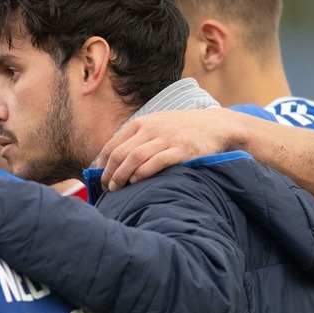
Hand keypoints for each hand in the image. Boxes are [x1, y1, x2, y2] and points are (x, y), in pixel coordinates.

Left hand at [97, 109, 239, 191]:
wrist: (214, 125)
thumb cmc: (180, 130)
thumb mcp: (156, 125)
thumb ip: (137, 139)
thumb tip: (113, 161)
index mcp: (141, 123)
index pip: (113, 145)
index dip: (102, 164)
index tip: (99, 178)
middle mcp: (151, 129)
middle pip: (121, 153)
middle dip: (109, 173)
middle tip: (107, 188)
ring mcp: (166, 139)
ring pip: (135, 158)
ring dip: (122, 175)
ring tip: (117, 188)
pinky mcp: (181, 150)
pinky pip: (156, 162)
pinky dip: (143, 173)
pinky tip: (136, 182)